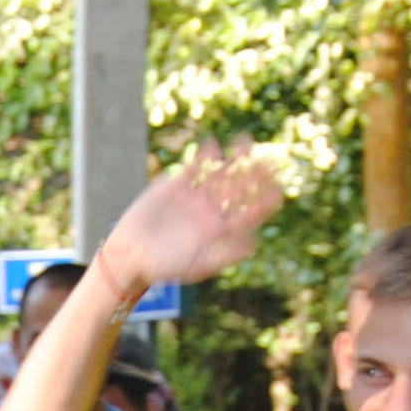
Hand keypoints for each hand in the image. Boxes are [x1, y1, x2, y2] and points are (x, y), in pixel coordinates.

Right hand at [97, 140, 285, 291]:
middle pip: (238, 189)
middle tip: (272, 161)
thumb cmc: (164, 267)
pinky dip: (203, 158)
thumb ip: (224, 254)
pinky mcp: (174, 187)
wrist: (130, 256)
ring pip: (219, 175)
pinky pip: (192, 169)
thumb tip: (254, 246)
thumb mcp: (197, 265)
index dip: (263, 203)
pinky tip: (214, 146)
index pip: (247, 214)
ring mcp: (193, 197)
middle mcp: (210, 212)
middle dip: (254, 175)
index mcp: (218, 231)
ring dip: (234, 160)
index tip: (279, 192)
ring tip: (248, 143)